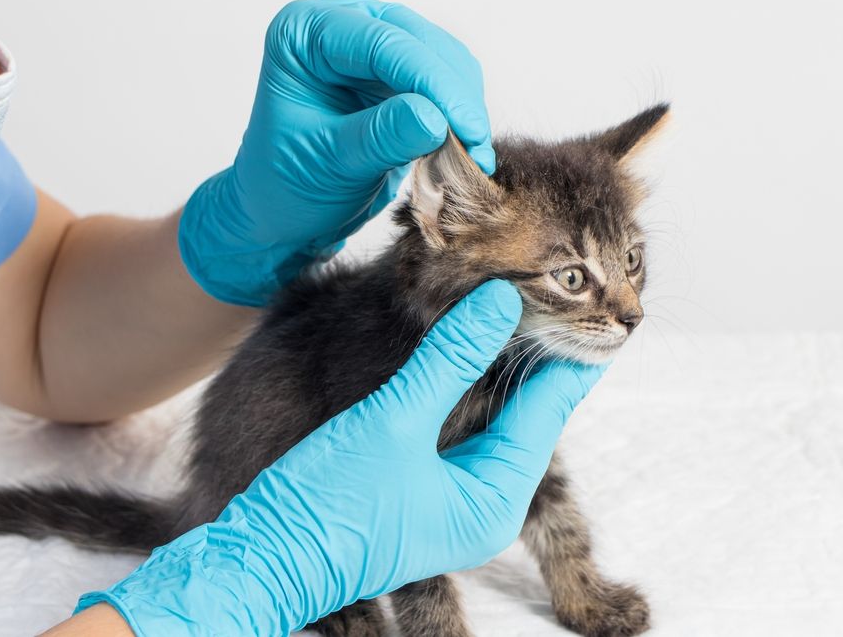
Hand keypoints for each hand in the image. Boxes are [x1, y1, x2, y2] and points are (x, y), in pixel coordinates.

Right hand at [74, 280, 606, 635]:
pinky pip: (456, 426)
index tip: (578, 297)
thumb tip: (502, 302)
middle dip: (526, 351)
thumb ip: (451, 358)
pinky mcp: (421, 485)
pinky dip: (459, 386)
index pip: (548, 408)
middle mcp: (484, 502)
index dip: (562, 349)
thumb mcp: (396, 420)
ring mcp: (452, 495)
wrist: (263, 557)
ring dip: (491, 365)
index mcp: (495, 498)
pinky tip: (457, 346)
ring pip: (489, 416)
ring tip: (502, 304)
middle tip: (538, 286)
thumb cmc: (329, 503)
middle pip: (524, 412)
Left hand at [179, 0, 493, 305]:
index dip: (433, 84)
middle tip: (478, 149)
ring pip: (443, 57)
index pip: (383, 43)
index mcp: (304, 34)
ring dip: (464, 105)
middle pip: (420, 42)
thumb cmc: (287, 187)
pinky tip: (463, 148)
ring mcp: (372, 42)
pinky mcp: (398, 70)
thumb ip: (379, 137)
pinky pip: (446, 79)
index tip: (466, 129)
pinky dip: (460, 113)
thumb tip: (435, 117)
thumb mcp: (329, 165)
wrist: (283, 213)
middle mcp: (340, 24)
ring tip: (472, 157)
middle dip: (454, 96)